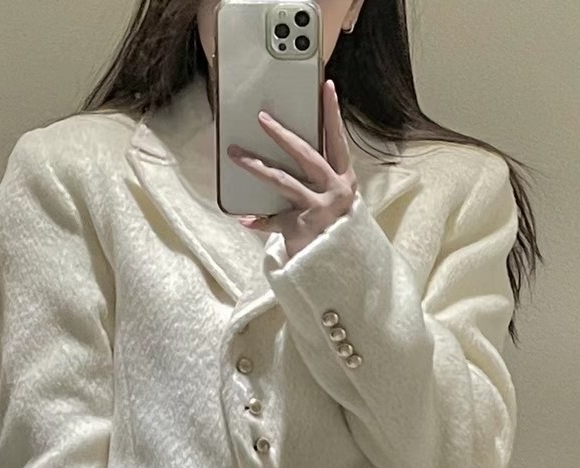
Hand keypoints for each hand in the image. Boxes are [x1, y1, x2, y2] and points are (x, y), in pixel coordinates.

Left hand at [227, 79, 356, 260]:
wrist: (342, 268)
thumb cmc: (335, 228)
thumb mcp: (335, 200)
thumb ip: (320, 179)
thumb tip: (289, 150)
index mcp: (344, 180)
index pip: (337, 140)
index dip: (332, 113)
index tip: (326, 87)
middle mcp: (335, 191)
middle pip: (306, 154)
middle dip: (282, 134)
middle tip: (262, 118)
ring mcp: (318, 210)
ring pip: (282, 180)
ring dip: (256, 165)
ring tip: (235, 154)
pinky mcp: (301, 228)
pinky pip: (273, 220)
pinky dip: (258, 220)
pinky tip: (244, 218)